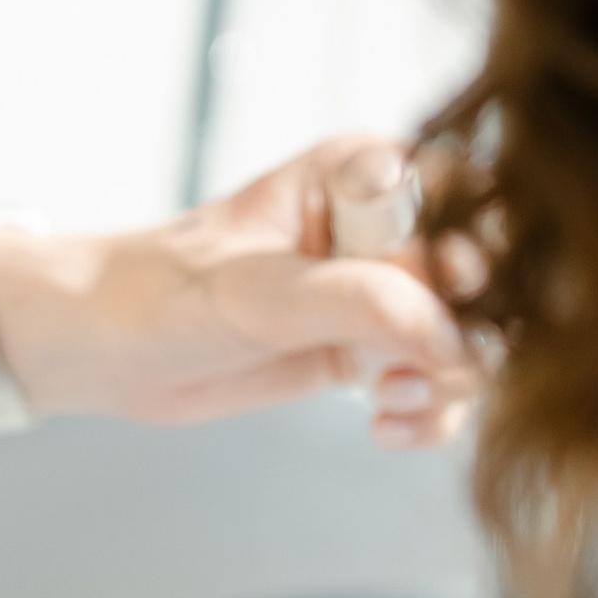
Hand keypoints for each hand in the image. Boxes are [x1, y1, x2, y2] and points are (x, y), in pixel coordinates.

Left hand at [0, 136, 473, 448]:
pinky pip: (441, 380)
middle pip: (488, 269)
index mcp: (362, 172)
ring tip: (394, 404)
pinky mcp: (374, 348)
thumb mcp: (257, 293)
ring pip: (473, 332)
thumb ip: (354, 302)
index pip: (464, 193)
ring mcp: (384, 289)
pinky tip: (385, 425)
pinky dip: (431, 410)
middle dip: (473, 327)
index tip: (456, 293)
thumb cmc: (164, 292)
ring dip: (452, 380)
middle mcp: (386, 225)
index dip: (481, 245)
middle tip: (430, 368)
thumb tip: (449, 331)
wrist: (110, 350)